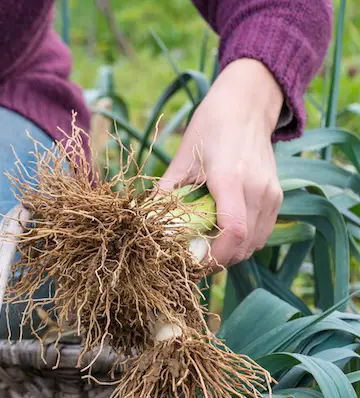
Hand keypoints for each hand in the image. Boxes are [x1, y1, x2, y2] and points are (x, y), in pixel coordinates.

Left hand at [160, 59, 283, 268]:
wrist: (246, 107)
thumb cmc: (209, 129)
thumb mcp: (182, 159)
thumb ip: (166, 193)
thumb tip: (147, 224)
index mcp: (231, 179)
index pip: (232, 232)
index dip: (214, 257)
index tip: (193, 263)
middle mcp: (257, 190)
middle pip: (243, 245)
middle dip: (219, 260)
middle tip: (195, 261)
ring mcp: (271, 195)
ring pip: (255, 244)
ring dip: (232, 254)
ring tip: (209, 249)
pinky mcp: (277, 197)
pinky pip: (263, 233)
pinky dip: (244, 243)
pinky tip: (225, 236)